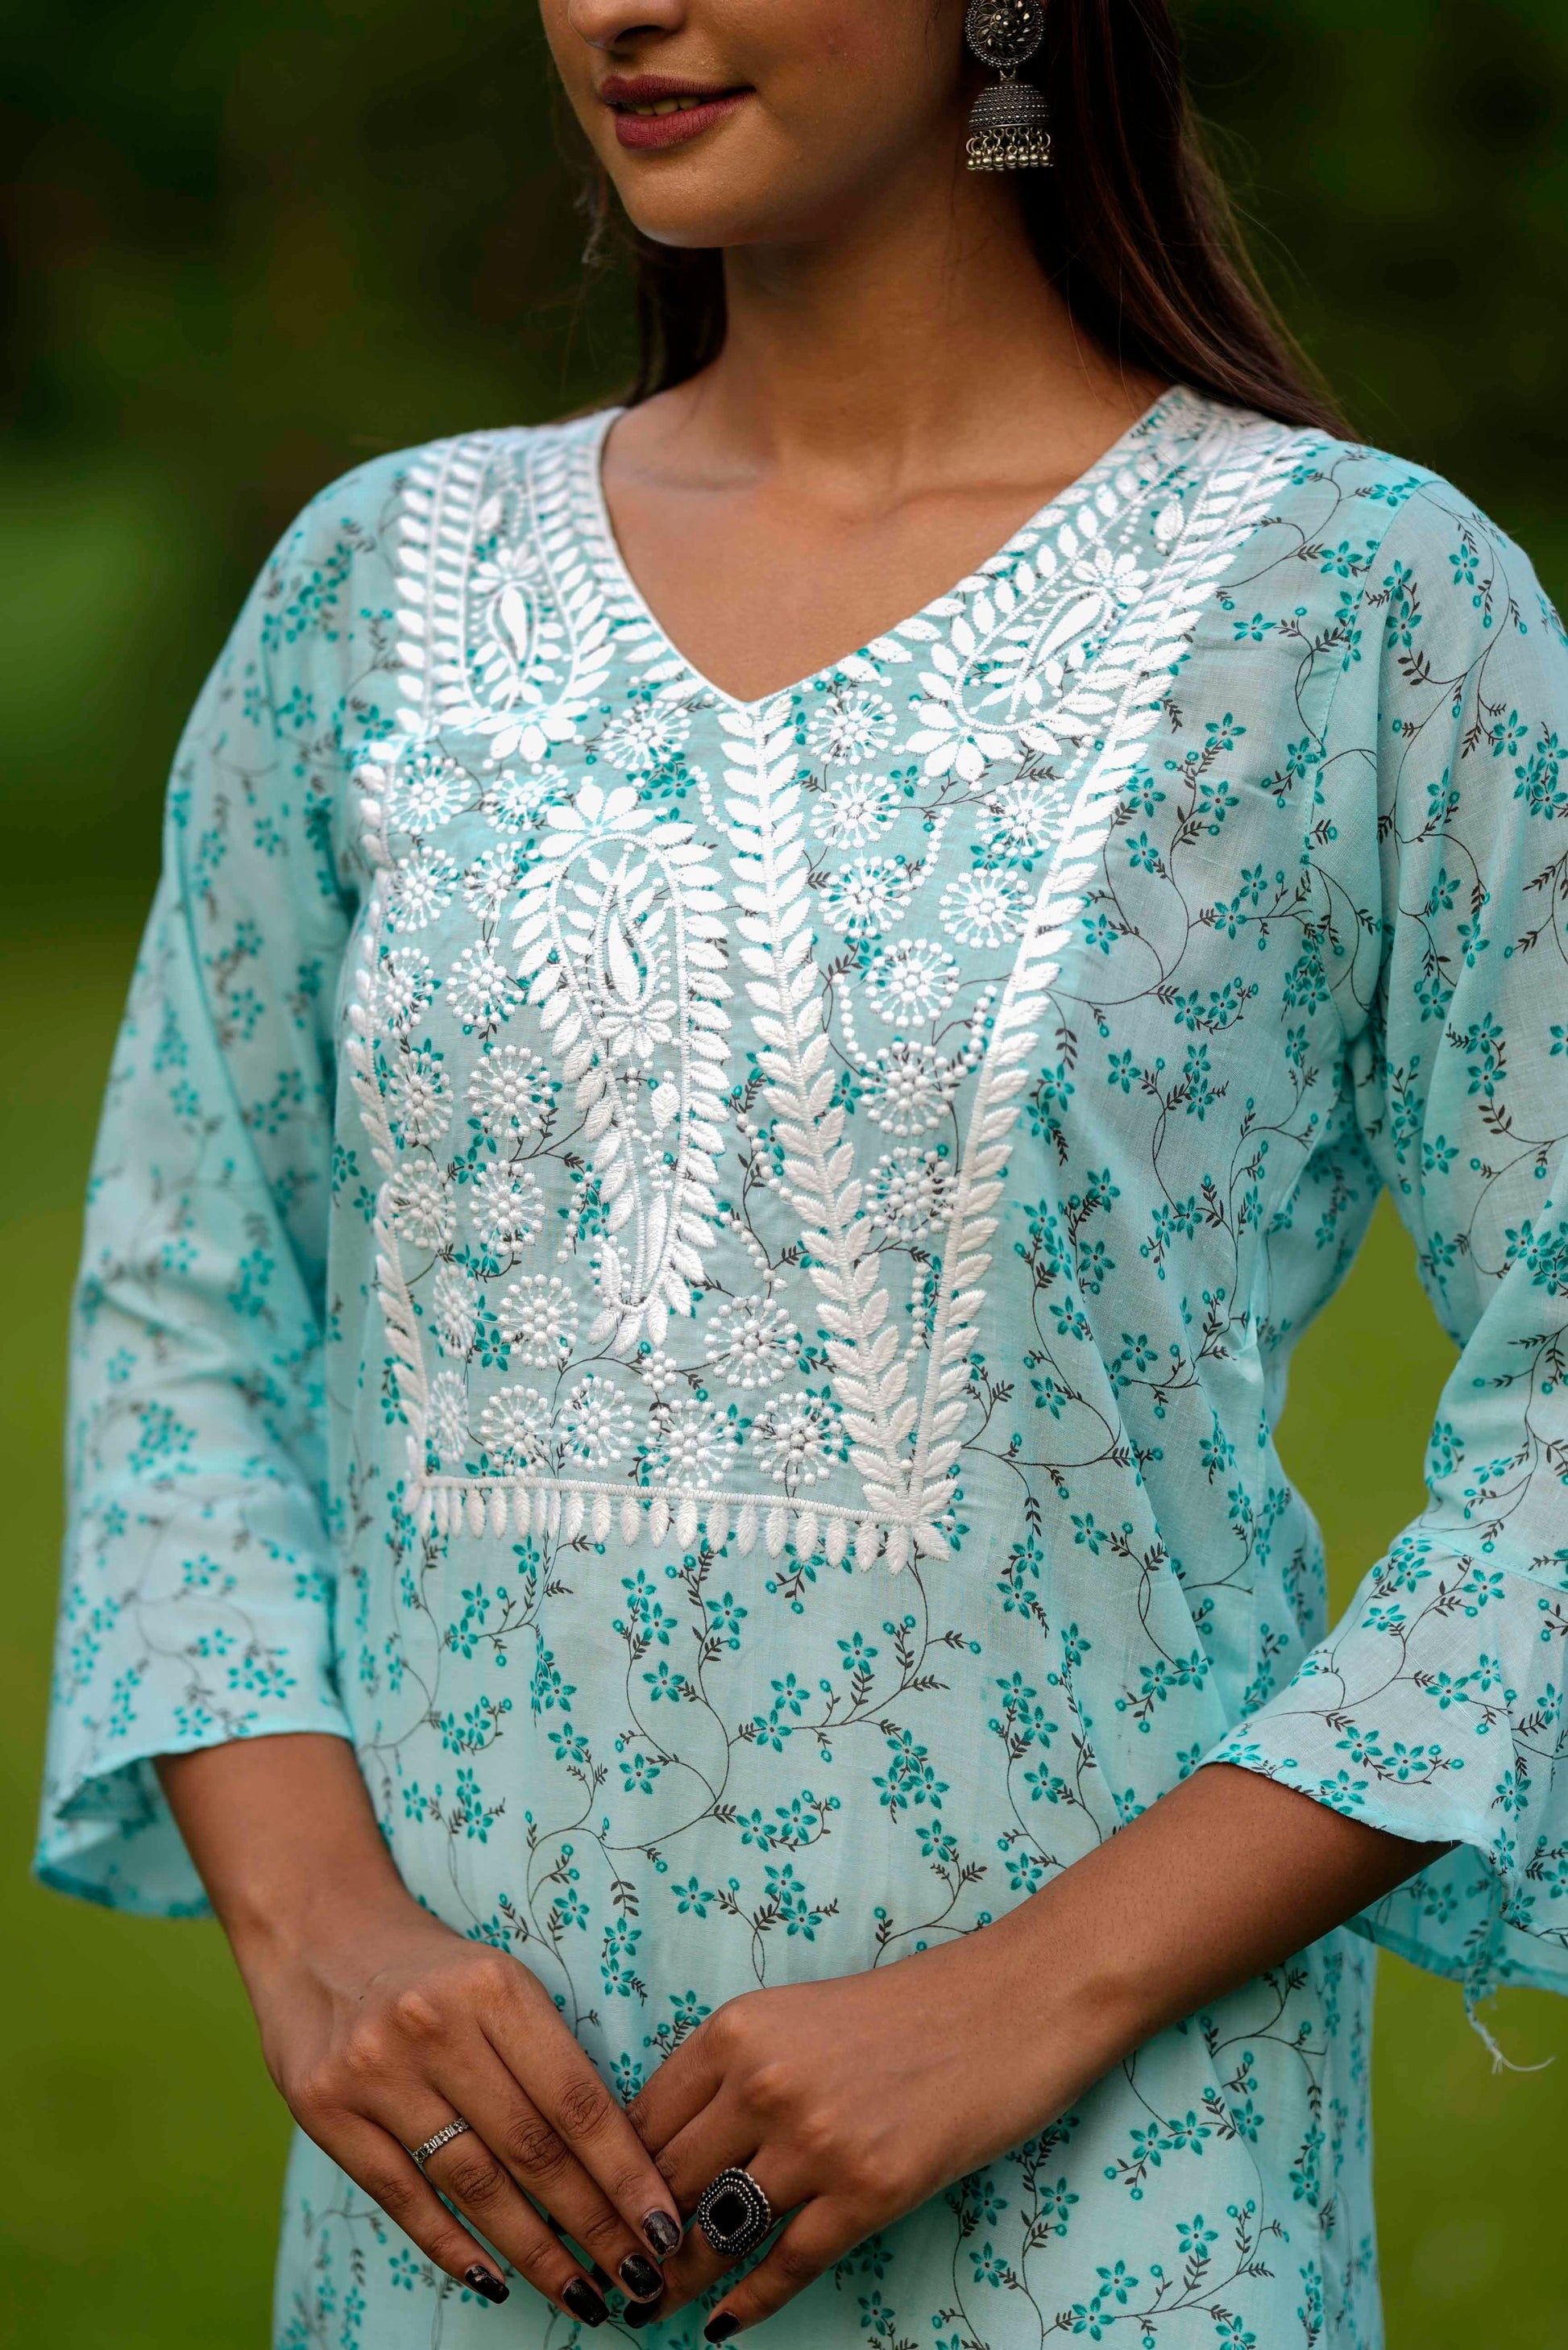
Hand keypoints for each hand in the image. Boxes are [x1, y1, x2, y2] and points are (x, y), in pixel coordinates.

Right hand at [241, 1891, 680, 2322]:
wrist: (318, 1932)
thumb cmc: (435, 1971)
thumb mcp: (500, 1983)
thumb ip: (547, 2057)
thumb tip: (618, 2163)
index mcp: (494, 1988)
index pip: (575, 2099)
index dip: (626, 2173)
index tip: (666, 2226)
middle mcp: (433, 2027)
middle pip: (531, 2150)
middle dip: (594, 2225)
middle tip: (638, 2278)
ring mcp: (374, 2071)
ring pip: (472, 2184)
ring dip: (534, 2252)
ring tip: (580, 2292)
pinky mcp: (324, 2109)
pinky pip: (401, 2198)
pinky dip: (452, 2246)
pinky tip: (495, 2280)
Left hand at [626, 1927, 1082, 2338]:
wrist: (1013, 2004)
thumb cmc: (909, 2008)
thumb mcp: (800, 2017)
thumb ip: (739, 2072)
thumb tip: (679, 2146)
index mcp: (737, 2029)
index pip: (643, 2119)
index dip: (610, 2176)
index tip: (595, 2213)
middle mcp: (764, 2083)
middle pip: (667, 2181)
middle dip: (633, 2236)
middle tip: (611, 2275)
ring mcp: (816, 2141)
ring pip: (716, 2230)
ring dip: (678, 2279)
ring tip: (651, 2306)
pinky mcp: (869, 2192)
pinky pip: (787, 2264)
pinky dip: (749, 2302)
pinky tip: (723, 2324)